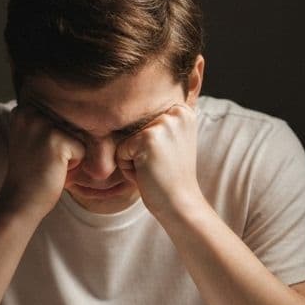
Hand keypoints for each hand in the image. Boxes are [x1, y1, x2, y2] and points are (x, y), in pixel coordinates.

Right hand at [0, 103, 84, 218]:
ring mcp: (42, 124)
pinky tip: (54, 171)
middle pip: (73, 124)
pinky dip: (74, 165)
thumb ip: (52, 122)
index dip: (60, 139)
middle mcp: (30, 112)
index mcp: (24, 108)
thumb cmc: (34, 173)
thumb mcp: (38, 140)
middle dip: (67, 146)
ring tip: (50, 165)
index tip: (39, 153)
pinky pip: (83, 150)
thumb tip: (88, 112)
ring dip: (72, 155)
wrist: (21, 200)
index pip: (64, 116)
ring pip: (79, 136)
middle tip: (45, 161)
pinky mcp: (56, 140)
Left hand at [115, 102, 203, 217]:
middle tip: (161, 165)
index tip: (168, 157)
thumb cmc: (171, 177)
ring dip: (133, 159)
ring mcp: (163, 124)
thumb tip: (133, 102)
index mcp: (183, 111)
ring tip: (154, 170)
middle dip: (140, 151)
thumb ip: (158, 124)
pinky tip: (148, 174)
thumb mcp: (172, 143)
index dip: (149, 143)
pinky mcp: (148, 138)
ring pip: (126, 139)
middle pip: (134, 128)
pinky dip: (128, 168)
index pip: (143, 120)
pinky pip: (121, 151)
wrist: (180, 203)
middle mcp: (176, 113)